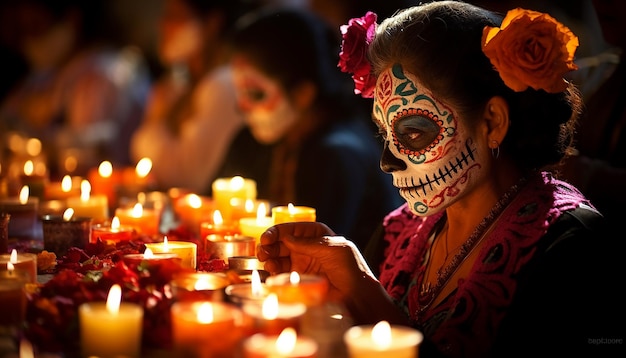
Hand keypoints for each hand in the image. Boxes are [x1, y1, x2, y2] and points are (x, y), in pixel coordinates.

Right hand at [257, 222, 408, 324]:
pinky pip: (280, 271)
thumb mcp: (332, 249)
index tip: (266, 238)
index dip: (277, 231)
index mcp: (315, 233)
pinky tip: (271, 271)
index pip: (292, 228)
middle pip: (281, 241)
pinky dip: (272, 270)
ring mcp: (300, 262)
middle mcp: (305, 246)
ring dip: (269, 257)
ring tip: (267, 262)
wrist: (355, 294)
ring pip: (278, 256)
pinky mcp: (297, 277)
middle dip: (269, 244)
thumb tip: (286, 239)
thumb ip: (309, 243)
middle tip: (263, 252)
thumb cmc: (350, 267)